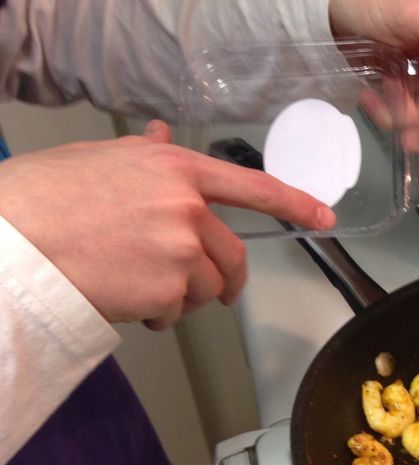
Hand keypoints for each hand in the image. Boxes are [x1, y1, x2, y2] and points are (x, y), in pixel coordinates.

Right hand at [0, 121, 334, 329]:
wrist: (12, 242)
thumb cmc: (43, 199)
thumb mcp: (97, 159)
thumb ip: (143, 153)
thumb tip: (164, 132)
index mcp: (175, 168)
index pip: (252, 185)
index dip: (293, 203)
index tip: (323, 217)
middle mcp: (187, 206)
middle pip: (232, 255)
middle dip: (224, 279)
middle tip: (213, 292)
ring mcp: (181, 249)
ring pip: (208, 287)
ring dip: (184, 297)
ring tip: (139, 288)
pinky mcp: (170, 289)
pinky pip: (180, 311)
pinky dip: (161, 315)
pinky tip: (128, 302)